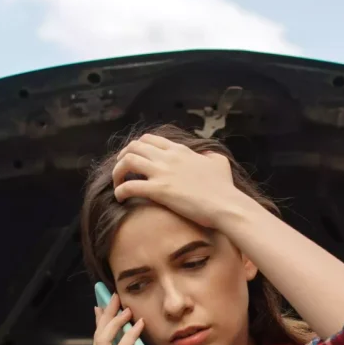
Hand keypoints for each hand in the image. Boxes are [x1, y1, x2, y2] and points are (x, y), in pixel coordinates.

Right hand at [90, 295, 160, 344]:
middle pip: (98, 337)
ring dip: (116, 321)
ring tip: (127, 308)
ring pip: (104, 340)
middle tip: (114, 298)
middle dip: (105, 315)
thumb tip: (128, 342)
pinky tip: (139, 324)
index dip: (99, 322)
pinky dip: (130, 335)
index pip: (97, 342)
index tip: (102, 305)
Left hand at [111, 134, 236, 229]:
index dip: (136, 147)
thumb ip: (209, 155)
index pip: (149, 139)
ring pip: (127, 162)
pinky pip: (129, 186)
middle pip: (134, 146)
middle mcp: (168, 157)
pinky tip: (120, 198)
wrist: (226, 204)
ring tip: (117, 184)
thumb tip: (205, 155)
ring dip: (117, 172)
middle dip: (122, 157)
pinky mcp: (159, 190)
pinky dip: (120, 191)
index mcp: (179, 150)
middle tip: (121, 170)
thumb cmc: (224, 187)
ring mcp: (163, 172)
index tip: (132, 158)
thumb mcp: (219, 162)